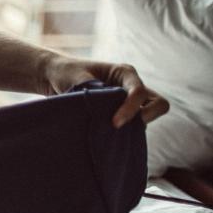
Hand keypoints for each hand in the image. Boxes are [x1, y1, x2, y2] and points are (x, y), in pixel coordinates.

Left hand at [43, 56, 169, 127]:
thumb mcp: (76, 78)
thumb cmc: (67, 72)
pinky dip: (124, 135)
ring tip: (110, 135)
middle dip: (147, 117)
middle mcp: (131, 87)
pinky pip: (132, 128)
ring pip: (147, 118)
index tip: (114, 123)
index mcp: (124, 73)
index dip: (131, 108)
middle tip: (120, 126)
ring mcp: (129, 102)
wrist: (55, 78)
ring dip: (133, 128)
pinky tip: (106, 140)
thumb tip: (104, 112)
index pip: (139, 92)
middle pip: (158, 104)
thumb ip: (92, 91)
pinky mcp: (121, 115)